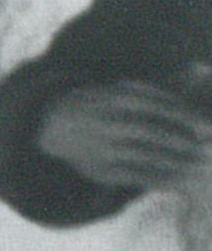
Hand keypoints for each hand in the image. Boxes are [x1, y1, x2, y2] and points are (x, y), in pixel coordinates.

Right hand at [32, 78, 211, 196]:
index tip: (208, 128)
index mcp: (120, 98)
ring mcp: (103, 147)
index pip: (162, 108)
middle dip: (185, 142)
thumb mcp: (128, 89)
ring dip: (177, 163)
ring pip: (148, 156)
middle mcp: (110, 122)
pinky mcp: (99, 170)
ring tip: (198, 167)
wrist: (55, 124)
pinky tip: (177, 180)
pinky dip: (159, 179)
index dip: (189, 118)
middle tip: (208, 149)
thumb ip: (163, 86)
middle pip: (156, 133)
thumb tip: (202, 70)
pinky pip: (135, 176)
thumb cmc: (105, 105)